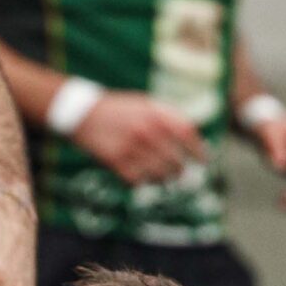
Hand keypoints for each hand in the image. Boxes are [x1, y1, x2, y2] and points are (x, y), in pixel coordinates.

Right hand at [71, 90, 207, 185]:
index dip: (199, 150)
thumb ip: (168, 117)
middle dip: (180, 170)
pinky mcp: (116, 163)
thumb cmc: (119, 109)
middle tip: (180, 172)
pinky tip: (142, 176)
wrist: (82, 113)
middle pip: (176, 161)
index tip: (203, 161)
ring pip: (159, 175)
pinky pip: (139, 181)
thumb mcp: (145, 104)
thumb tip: (192, 136)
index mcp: (156, 114)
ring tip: (163, 177)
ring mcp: (131, 148)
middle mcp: (146, 132)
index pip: (187, 134)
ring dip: (164, 179)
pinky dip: (143, 181)